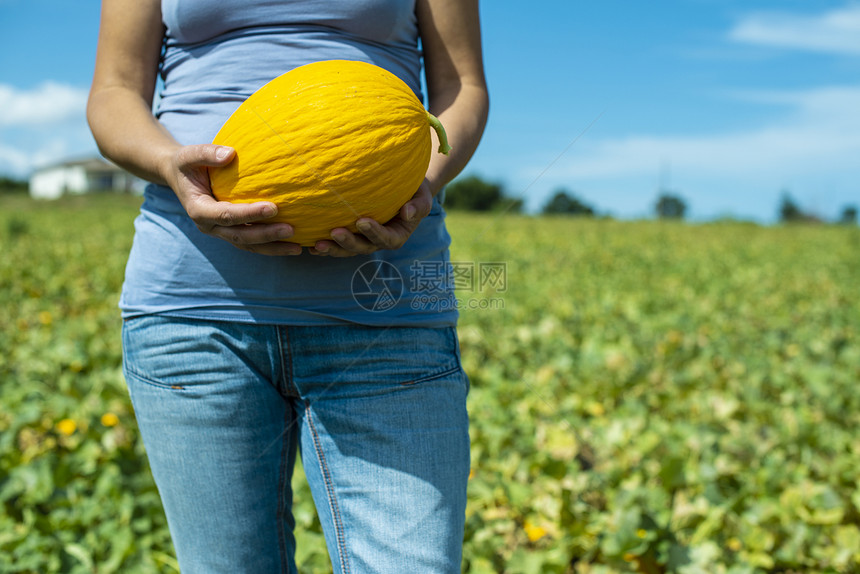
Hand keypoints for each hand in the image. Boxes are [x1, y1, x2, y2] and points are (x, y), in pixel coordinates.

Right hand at [164, 144, 301, 255]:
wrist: (179, 177)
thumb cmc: (187, 164)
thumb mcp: (189, 154)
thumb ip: (207, 153)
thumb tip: (230, 153)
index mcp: (198, 209)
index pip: (226, 215)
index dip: (249, 214)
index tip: (273, 207)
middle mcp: (209, 226)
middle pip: (240, 236)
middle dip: (266, 235)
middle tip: (291, 229)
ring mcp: (220, 232)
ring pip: (248, 245)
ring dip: (273, 247)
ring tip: (298, 247)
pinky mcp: (231, 232)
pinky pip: (252, 243)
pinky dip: (271, 246)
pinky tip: (292, 245)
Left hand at [309, 180, 434, 256]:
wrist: (403, 188)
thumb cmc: (414, 190)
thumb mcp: (422, 196)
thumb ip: (418, 206)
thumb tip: (407, 212)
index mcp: (396, 235)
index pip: (387, 238)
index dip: (374, 232)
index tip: (362, 220)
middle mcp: (378, 241)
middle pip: (363, 247)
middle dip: (348, 242)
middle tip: (334, 232)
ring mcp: (362, 240)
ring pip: (346, 249)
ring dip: (332, 248)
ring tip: (316, 244)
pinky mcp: (350, 235)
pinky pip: (336, 244)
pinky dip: (323, 246)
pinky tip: (308, 244)